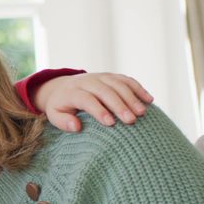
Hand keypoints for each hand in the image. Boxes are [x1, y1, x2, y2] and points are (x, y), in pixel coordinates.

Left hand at [36, 73, 153, 131]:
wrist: (62, 86)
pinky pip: (127, 80)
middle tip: (131, 120)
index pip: (87, 99)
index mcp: (72, 91)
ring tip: (142, 113)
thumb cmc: (61, 106)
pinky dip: (138, 89)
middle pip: (106, 91)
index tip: (110, 123)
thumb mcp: (54, 115)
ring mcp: (101, 77)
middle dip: (119, 105)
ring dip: (132, 97)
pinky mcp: (111, 76)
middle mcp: (88, 81)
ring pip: (118, 84)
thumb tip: (77, 126)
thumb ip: (63, 122)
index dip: (99, 110)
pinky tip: (149, 100)